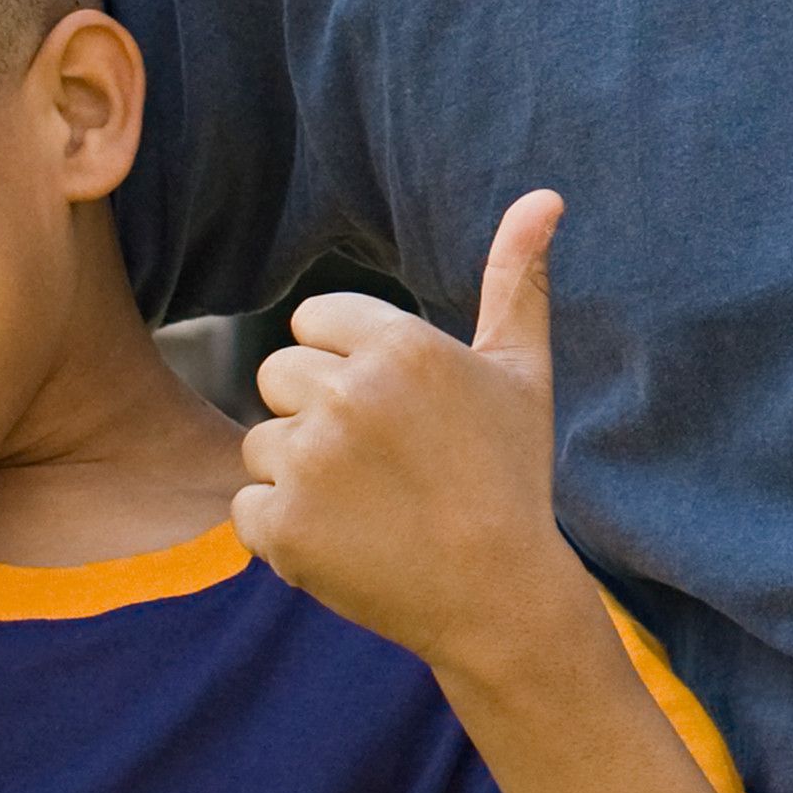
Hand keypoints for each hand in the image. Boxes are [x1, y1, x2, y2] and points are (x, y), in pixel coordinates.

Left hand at [236, 193, 575, 667]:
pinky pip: (247, 505)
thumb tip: (544, 194)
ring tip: (368, 504)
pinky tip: (343, 540)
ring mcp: (307, 462)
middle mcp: (346, 394)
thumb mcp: (521, 371)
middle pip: (278, 374)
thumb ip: (516, 278)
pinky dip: (284, 529)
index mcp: (399, 345)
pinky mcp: (280, 525)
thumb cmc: (510, 476)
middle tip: (382, 462)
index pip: (313, 320)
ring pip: (261, 441)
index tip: (393, 411)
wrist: (498, 598)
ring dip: (299, 473)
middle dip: (317, 414)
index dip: (347, 363)